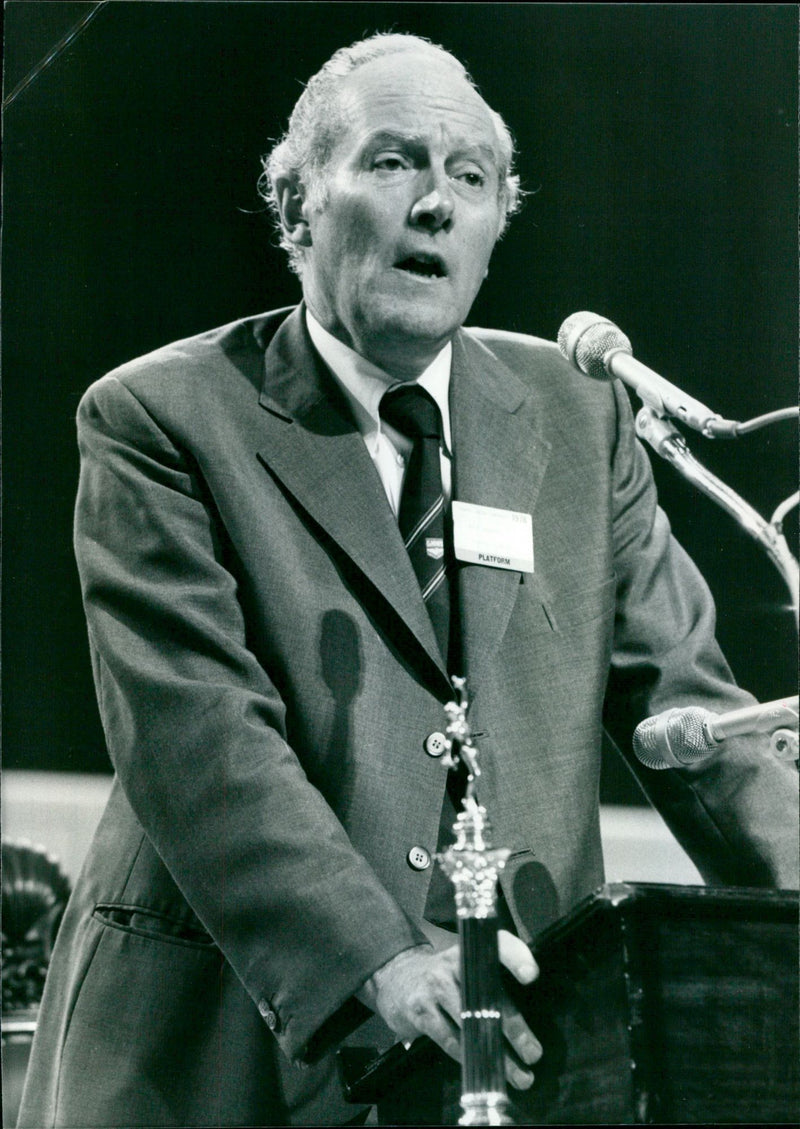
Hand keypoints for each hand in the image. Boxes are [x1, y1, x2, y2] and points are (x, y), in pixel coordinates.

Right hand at [356, 930, 541, 1089]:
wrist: (395, 977)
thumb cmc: (444, 977)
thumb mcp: (466, 966)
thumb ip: (493, 981)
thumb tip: (528, 1024)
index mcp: (471, 949)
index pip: (497, 944)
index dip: (516, 957)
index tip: (532, 976)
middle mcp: (454, 963)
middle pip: (489, 996)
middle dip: (515, 1029)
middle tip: (534, 1054)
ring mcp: (435, 986)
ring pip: (471, 1024)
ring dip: (498, 1055)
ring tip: (520, 1077)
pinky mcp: (421, 1011)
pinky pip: (450, 1039)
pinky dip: (469, 1058)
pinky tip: (484, 1071)